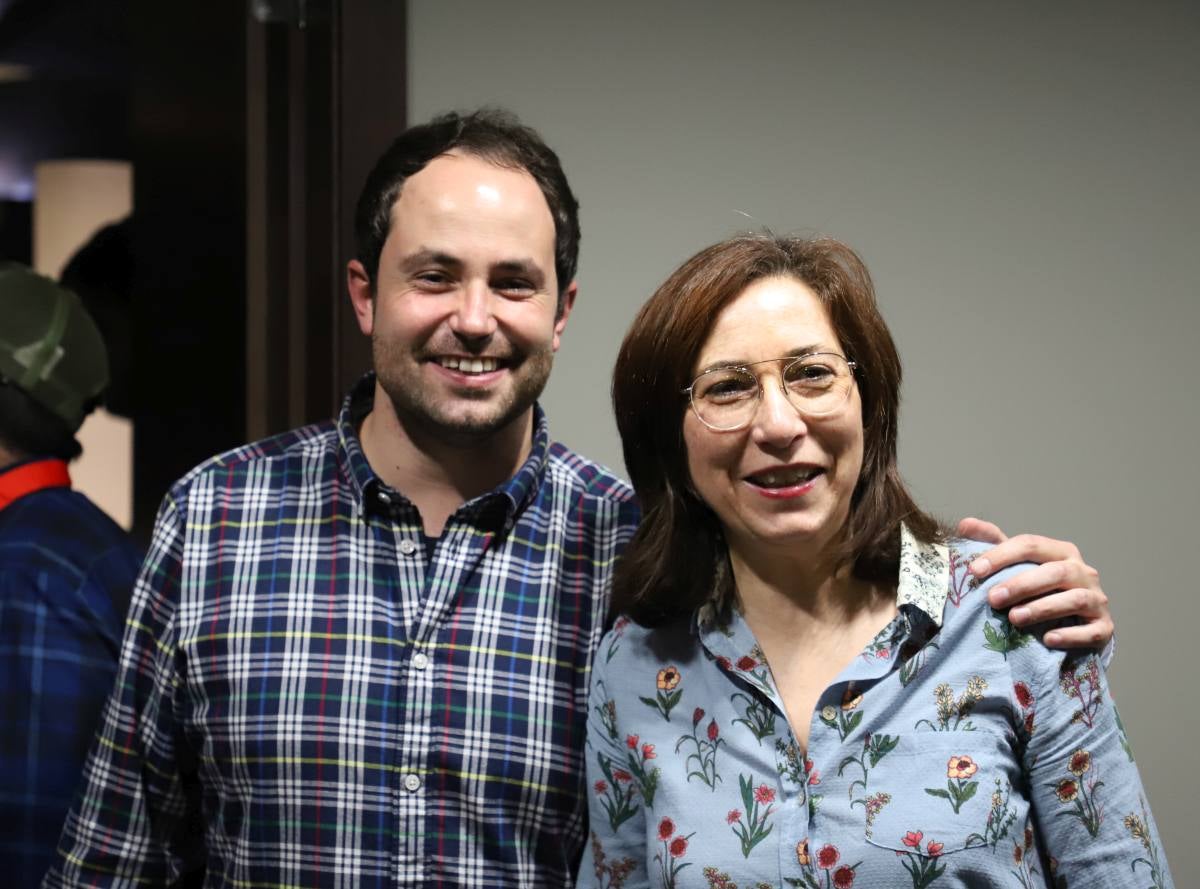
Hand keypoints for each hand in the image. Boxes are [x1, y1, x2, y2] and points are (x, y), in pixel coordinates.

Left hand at [956, 517, 1111, 648]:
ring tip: (1014, 618)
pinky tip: (1047, 639)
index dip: (1001, 555)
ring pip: (1075, 599)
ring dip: (1042, 608)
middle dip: (1021, 585)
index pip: (1030, 545)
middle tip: (992, 599)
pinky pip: (1091, 631)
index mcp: (1060, 552)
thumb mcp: (1018, 564)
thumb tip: (964, 525)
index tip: (974, 571)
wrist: (1078, 621)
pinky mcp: (1104, 628)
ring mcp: (1097, 600)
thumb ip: (993, 543)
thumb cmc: (1042, 588)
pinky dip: (1070, 635)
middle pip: (1054, 572)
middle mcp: (1083, 572)